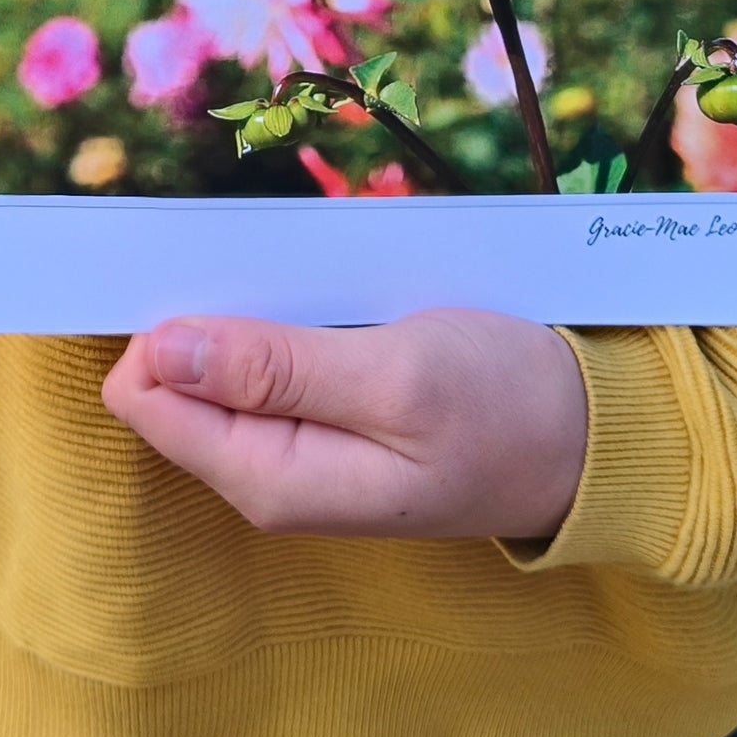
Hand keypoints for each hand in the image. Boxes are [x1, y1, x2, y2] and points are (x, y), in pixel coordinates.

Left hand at [102, 308, 588, 540]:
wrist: (590, 436)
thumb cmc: (504, 405)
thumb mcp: (395, 378)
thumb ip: (273, 370)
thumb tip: (155, 349)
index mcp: (271, 478)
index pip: (146, 399)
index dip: (157, 325)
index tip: (190, 261)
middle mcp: (267, 472)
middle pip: (172, 380)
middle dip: (199, 313)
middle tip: (257, 257)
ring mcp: (295, 446)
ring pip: (218, 363)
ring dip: (242, 307)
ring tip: (296, 267)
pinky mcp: (323, 415)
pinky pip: (265, 360)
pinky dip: (278, 314)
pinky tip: (314, 285)